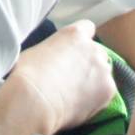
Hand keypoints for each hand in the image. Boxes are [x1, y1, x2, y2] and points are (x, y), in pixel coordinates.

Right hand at [7, 19, 116, 134]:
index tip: (74, 53)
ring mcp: (103, 68)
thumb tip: (52, 60)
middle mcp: (92, 47)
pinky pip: (106, 93)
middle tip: (72, 79)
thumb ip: (54, 50)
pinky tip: (80, 106)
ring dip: (94, 81)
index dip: (81, 41)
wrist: (33, 100)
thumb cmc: (26, 75)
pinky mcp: (108, 89)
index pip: (88, 28)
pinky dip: (96, 100)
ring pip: (103, 74)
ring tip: (75, 96)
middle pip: (97, 53)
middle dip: (88, 63)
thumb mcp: (37, 51)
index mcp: (74, 34)